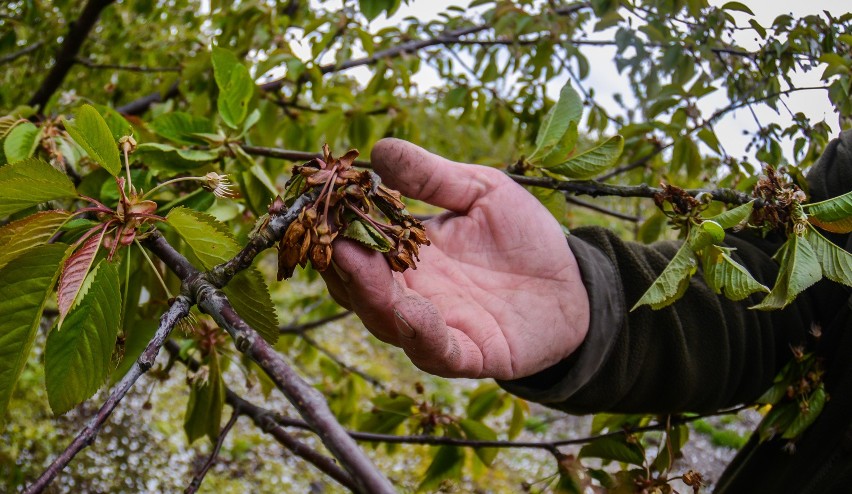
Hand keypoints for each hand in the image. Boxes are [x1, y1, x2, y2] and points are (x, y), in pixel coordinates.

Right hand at [322, 138, 589, 379]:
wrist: (574, 284)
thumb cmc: (523, 236)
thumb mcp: (481, 192)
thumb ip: (433, 177)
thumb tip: (379, 150)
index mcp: (408, 254)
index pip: (357, 243)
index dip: (335, 225)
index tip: (319, 199)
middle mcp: (411, 293)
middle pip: (359, 285)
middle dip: (340, 262)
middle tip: (325, 234)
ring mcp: (436, 327)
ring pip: (387, 319)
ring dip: (370, 294)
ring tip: (356, 264)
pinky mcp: (470, 354)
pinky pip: (437, 350)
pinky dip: (421, 335)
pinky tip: (412, 313)